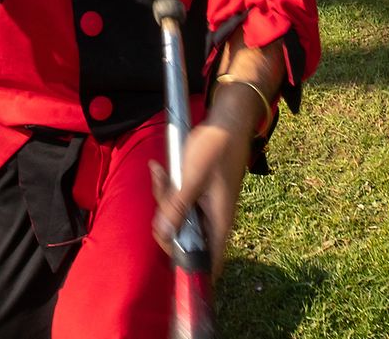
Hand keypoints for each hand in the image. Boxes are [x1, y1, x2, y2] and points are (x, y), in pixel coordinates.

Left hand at [151, 35, 283, 280]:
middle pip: (186, 238)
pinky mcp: (202, 194)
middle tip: (161, 189)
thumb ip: (177, 208)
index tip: (167, 243)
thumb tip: (163, 235)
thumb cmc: (214, 148)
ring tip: (160, 172)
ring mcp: (208, 206)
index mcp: (219, 222)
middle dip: (166, 219)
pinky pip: (182, 201)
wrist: (228, 122)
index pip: (209, 264)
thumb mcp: (191, 177)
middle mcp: (215, 219)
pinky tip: (162, 170)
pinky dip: (170, 189)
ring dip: (166, 198)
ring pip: (181, 217)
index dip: (188, 266)